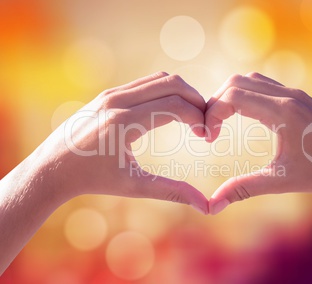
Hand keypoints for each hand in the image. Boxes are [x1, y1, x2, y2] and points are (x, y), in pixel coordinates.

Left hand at [45, 72, 208, 212]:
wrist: (53, 168)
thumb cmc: (92, 180)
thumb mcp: (133, 186)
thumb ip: (172, 192)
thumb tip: (205, 205)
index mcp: (124, 122)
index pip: (176, 105)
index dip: (199, 118)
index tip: (207, 136)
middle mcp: (117, 100)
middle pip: (173, 83)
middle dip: (196, 100)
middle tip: (205, 123)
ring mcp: (112, 93)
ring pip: (161, 78)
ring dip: (182, 93)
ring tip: (191, 117)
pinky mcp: (109, 93)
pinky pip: (146, 83)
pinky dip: (166, 92)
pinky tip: (171, 112)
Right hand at [205, 72, 311, 256]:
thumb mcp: (280, 181)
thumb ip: (243, 188)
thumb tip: (212, 206)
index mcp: (281, 112)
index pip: (232, 96)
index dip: (211, 114)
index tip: (208, 137)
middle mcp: (286, 96)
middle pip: (235, 82)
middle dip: (215, 103)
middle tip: (210, 129)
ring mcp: (293, 93)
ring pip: (249, 80)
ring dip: (230, 96)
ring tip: (222, 122)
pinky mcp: (298, 97)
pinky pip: (263, 85)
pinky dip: (245, 94)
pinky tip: (244, 116)